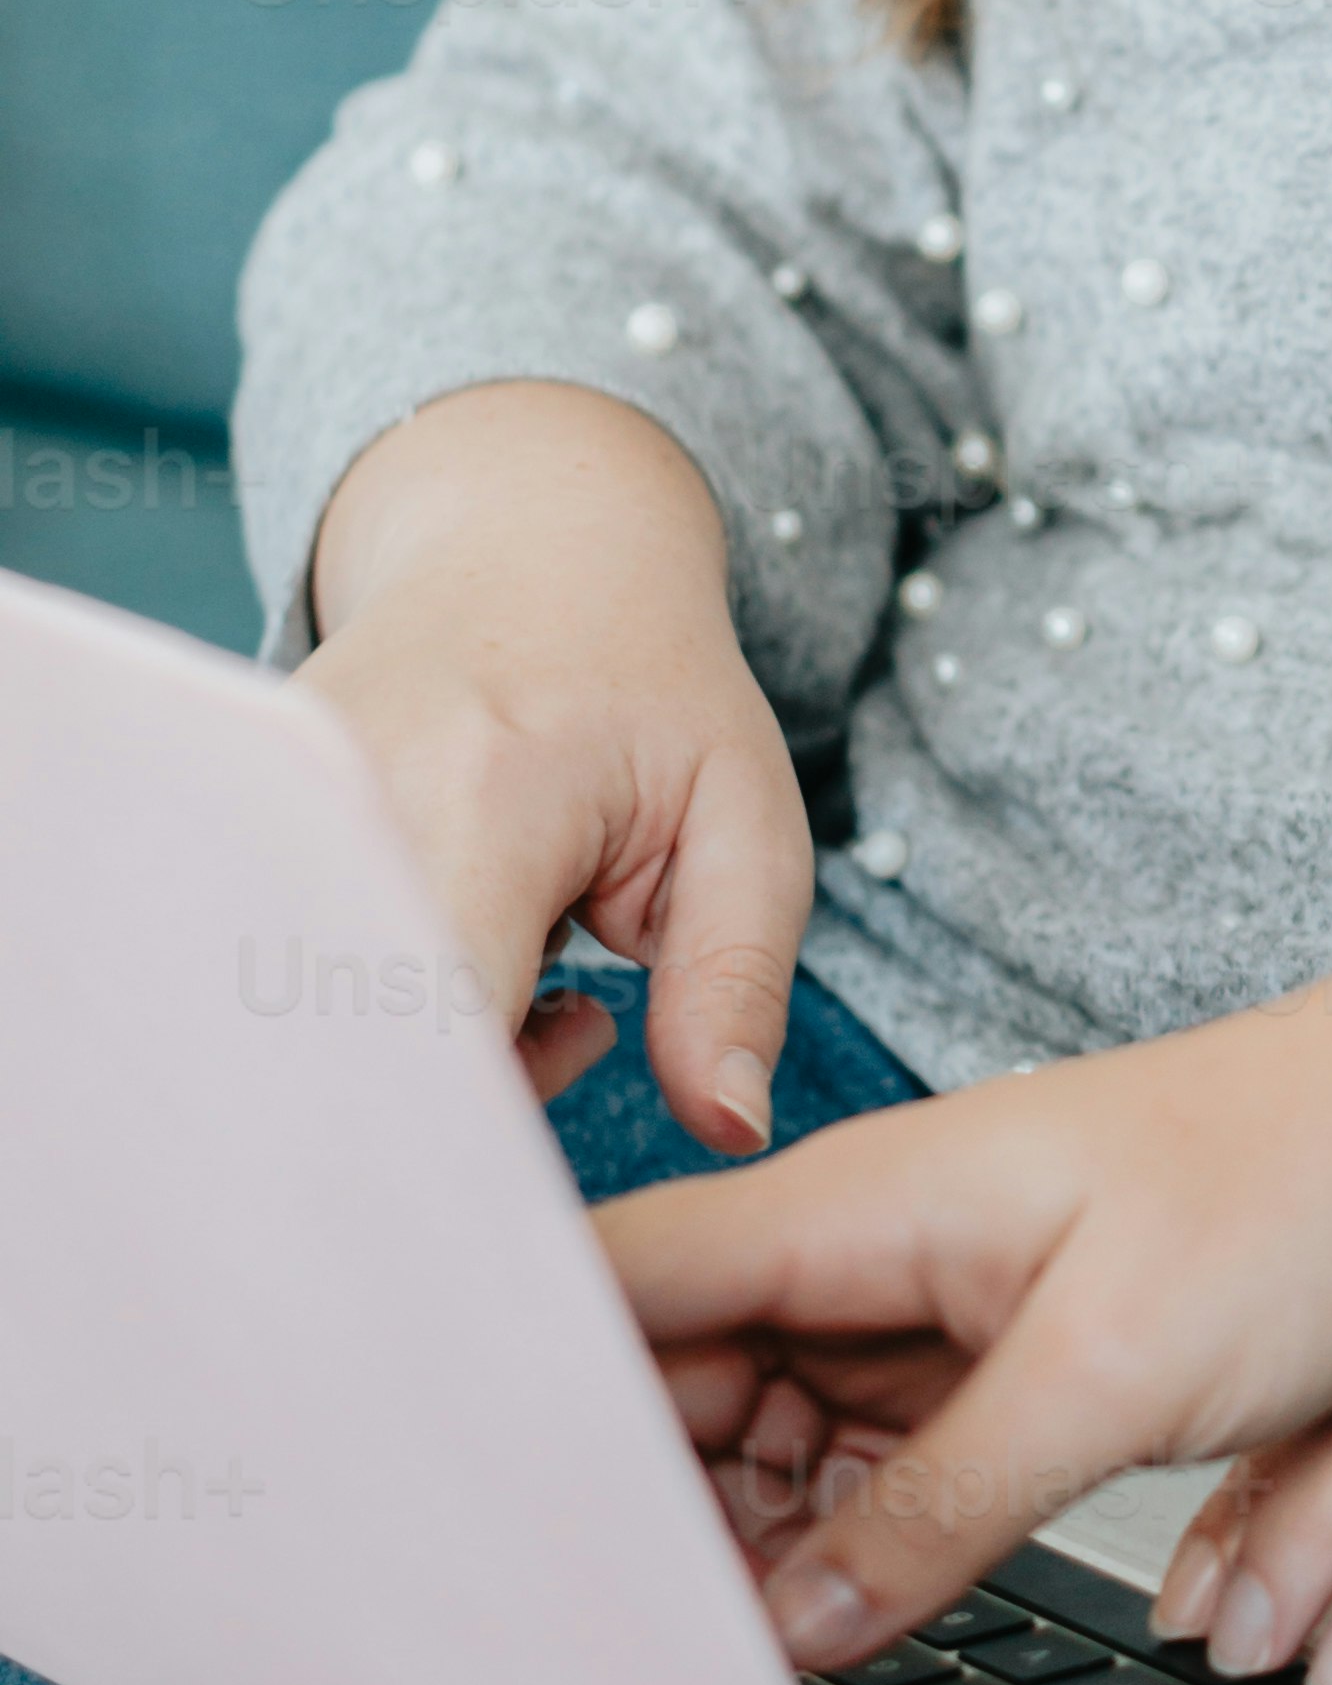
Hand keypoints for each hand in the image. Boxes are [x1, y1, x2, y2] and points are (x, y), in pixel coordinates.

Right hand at [302, 380, 809, 1145]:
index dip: (504, 1116)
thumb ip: (736, 981)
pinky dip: (375, 998)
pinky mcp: (231, 823)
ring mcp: (266, 808)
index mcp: (480, 796)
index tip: (581, 1068)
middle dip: (471, 1091)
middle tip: (570, 1015)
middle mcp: (339, 800)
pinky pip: (292, 976)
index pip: (442, 1032)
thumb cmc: (655, 696)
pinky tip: (449, 935)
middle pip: (366, 1049)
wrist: (532, 550)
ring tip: (525, 957)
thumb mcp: (748, 821)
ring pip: (320, 1024)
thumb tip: (729, 1133)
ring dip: (424, 1041)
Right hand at [595, 992, 1331, 1666]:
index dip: (536, 1401)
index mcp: (851, 1204)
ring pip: (761, 1436)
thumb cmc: (1293, 1196)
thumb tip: (794, 1628)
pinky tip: (839, 1623)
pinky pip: (864, 1458)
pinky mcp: (985, 1361)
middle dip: (643, 1508)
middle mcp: (860, 1249)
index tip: (501, 1533)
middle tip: (633, 1654)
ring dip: (746, 1541)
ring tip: (729, 1665)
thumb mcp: (1111, 1375)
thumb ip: (941, 1508)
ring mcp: (919, 1306)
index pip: (616, 1290)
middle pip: (670, 1385)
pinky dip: (845, 1538)